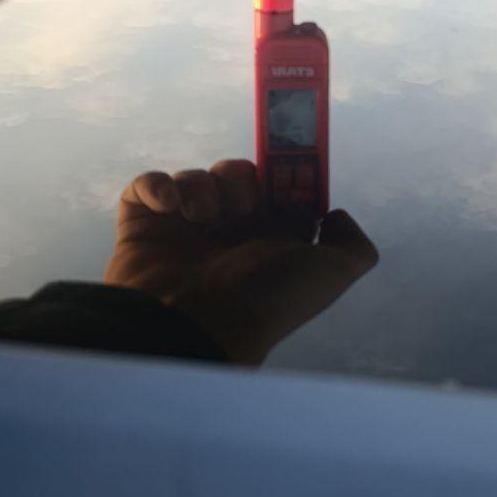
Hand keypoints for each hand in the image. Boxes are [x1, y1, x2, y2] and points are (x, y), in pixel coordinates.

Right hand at [105, 159, 377, 364]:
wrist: (200, 326)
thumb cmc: (268, 299)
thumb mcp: (333, 274)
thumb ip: (354, 246)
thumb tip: (335, 215)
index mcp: (267, 236)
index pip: (276, 186)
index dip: (282, 172)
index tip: (285, 170)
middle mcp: (226, 231)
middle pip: (236, 174)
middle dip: (241, 179)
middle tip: (242, 204)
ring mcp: (183, 229)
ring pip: (196, 177)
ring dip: (202, 186)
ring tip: (201, 217)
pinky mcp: (143, 227)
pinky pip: (146, 186)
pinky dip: (157, 185)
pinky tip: (170, 207)